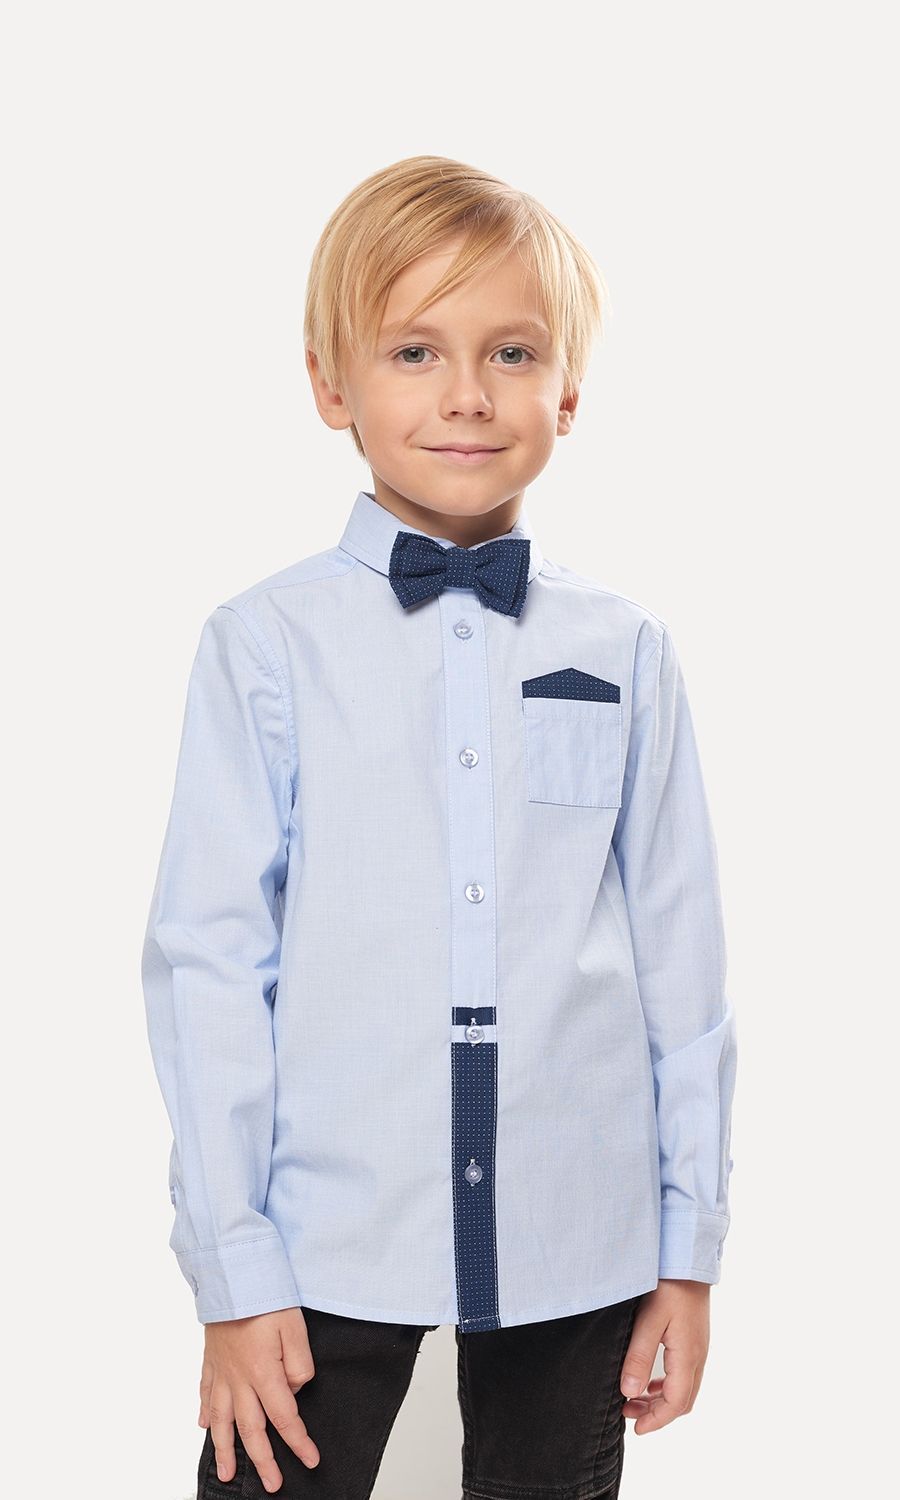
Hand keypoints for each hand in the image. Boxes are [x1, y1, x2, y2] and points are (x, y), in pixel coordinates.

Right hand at [198, 1307, 319, 1492]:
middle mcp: (239, 1379)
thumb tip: (295, 1389)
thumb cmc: (265, 1296)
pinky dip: (205, 1413)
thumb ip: (300, 1364)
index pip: (285, 1417)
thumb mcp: (296, 1328)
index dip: (298, 1442)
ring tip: (225, 1473)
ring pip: (222, 1420)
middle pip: (251, 1430)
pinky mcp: (211, 1359)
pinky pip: (205, 1393)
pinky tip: (204, 1427)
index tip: (310, 1459)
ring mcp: (221, 1371)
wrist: (232, 1274)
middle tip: (272, 1483)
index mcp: (264, 1373)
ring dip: (224, 1449)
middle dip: (262, 1460)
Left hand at [619, 1279, 709, 1432]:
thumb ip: (639, 1357)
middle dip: (657, 1414)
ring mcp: (698, 1348)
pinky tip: (649, 1379)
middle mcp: (697, 1356)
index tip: (635, 1429)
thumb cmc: (669, 1286)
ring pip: (684, 1388)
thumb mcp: (648, 1320)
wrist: (687, 1259)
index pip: (675, 1403)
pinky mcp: (694, 1339)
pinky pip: (684, 1373)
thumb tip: (629, 1392)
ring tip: (633, 1398)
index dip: (656, 1421)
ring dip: (660, 1400)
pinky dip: (666, 1384)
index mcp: (687, 1356)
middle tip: (628, 1414)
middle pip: (682, 1400)